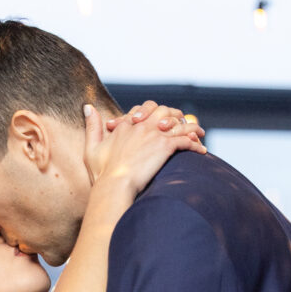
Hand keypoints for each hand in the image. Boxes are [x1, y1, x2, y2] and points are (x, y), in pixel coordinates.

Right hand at [83, 100, 205, 196]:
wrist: (114, 185)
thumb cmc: (102, 173)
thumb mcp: (92, 148)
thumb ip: (92, 126)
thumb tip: (88, 106)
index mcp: (126, 125)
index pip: (143, 111)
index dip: (152, 114)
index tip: (158, 121)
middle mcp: (141, 125)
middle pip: (162, 110)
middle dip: (174, 115)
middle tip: (182, 122)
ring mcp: (154, 134)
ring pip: (178, 122)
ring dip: (191, 127)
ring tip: (200, 134)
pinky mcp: (165, 146)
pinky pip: (186, 140)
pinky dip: (195, 144)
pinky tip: (202, 151)